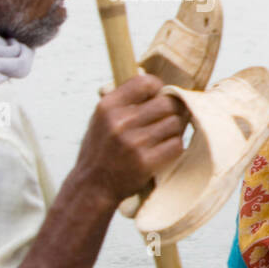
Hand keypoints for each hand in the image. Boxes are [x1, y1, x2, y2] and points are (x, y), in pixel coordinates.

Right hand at [73, 74, 186, 208]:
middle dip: (173, 110)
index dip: (159, 89)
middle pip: (168, 103)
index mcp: (108, 106)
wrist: (92, 185)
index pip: (146, 82)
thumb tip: (158, 86)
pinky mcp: (146, 162)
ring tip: (163, 136)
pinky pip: (176, 145)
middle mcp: (120, 122)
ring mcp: (133, 142)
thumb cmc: (102, 149)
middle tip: (169, 118)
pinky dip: (174, 147)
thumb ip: (126, 101)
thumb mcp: (102, 119)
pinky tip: (163, 150)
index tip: (159, 98)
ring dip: (174, 130)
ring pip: (175, 124)